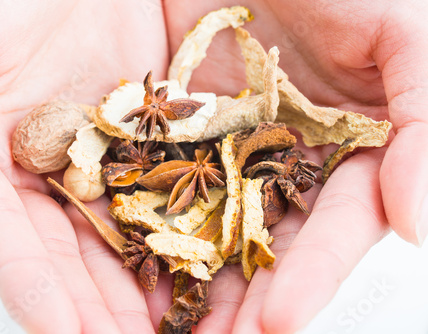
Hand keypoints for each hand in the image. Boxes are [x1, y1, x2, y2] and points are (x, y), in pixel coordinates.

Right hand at [0, 0, 169, 331]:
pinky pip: (164, 185)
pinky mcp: (141, 135)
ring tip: (174, 327)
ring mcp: (95, 156)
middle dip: (99, 309)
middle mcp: (41, 172)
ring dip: (145, 282)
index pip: (13, 244)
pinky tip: (202, 260)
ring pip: (122, 231)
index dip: (38, 293)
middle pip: (73, 253)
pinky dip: (180, 224)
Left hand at [164, 0, 427, 332]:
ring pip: (212, 223)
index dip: (312, 274)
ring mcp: (229, 147)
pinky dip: (149, 222)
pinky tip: (133, 264)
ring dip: (194, 279)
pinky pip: (162, 181)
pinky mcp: (177, 131)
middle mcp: (286, 158)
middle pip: (269, 241)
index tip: (280, 321)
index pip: (335, 226)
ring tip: (168, 331)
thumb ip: (425, 120)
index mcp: (345, 147)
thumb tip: (418, 225)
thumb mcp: (401, 35)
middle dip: (246, 299)